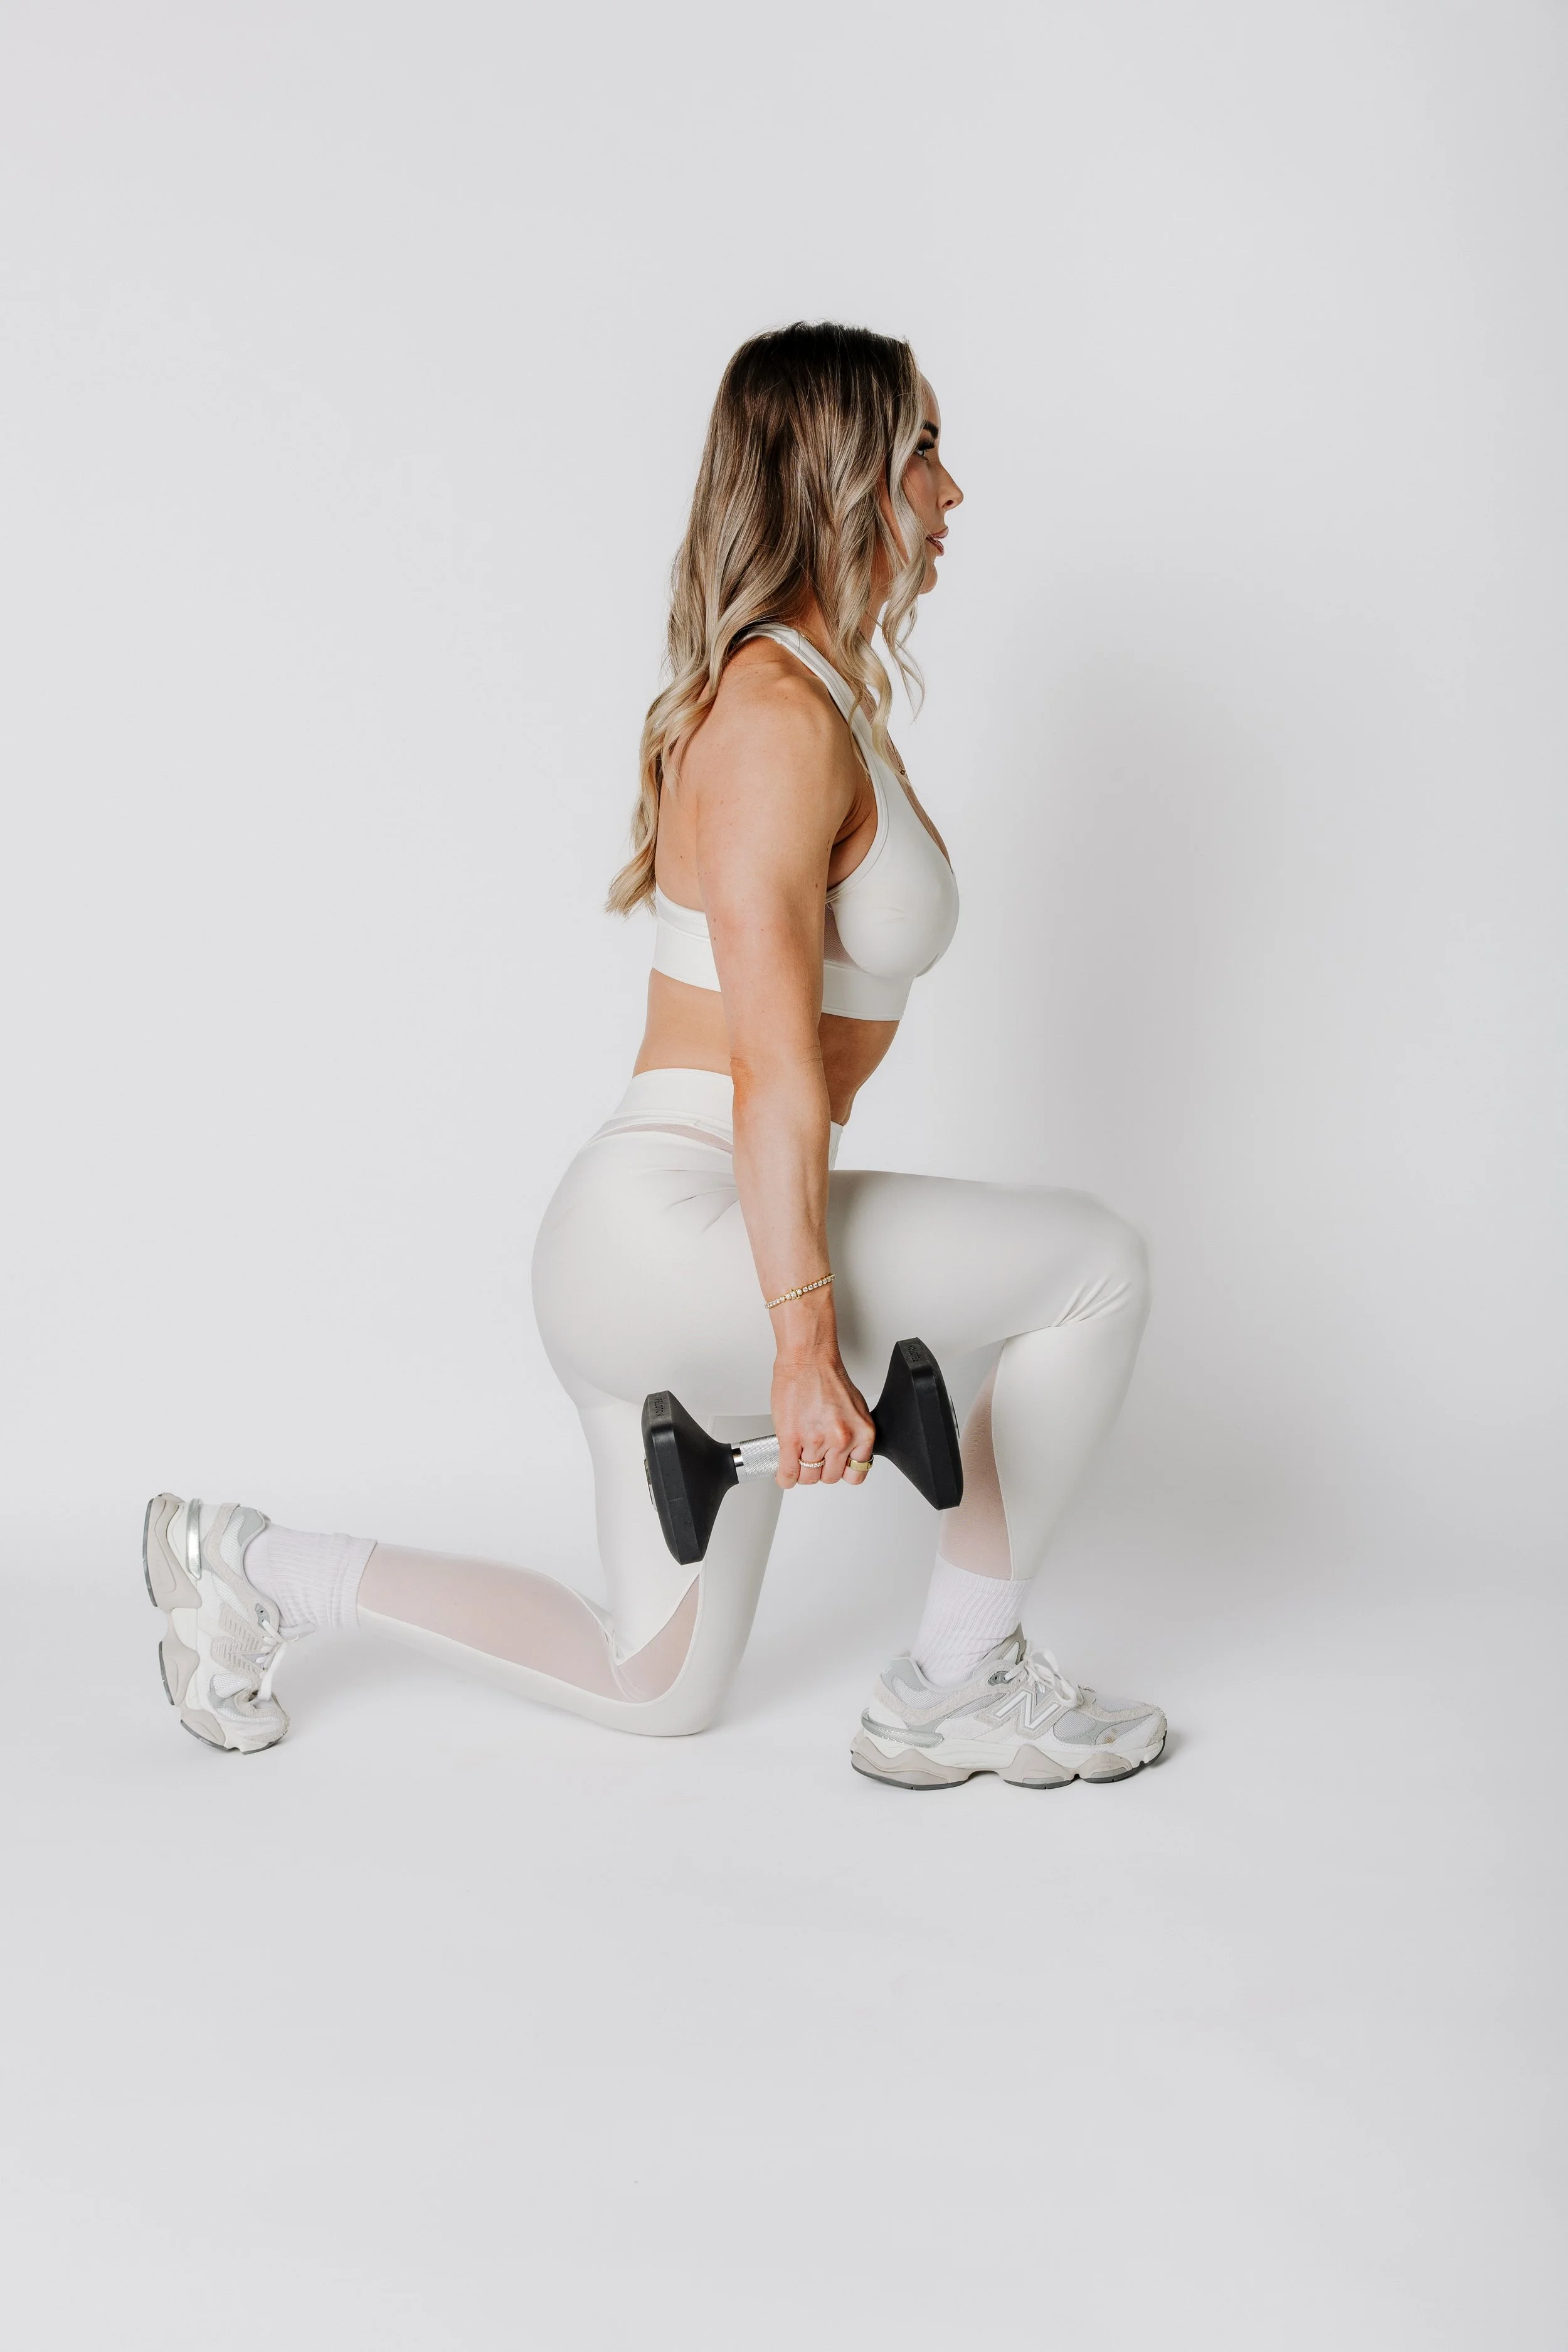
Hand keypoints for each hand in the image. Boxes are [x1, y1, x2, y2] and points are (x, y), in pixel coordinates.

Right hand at [770, 1353, 875, 1487]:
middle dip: (820, 1470)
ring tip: (798, 1458)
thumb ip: (854, 1435)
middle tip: (813, 1458)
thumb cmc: (827, 1377)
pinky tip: (785, 1472)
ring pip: (808, 1477)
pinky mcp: (792, 1439)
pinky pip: (789, 1473)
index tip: (835, 1467)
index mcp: (862, 1433)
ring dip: (801, 1471)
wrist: (808, 1359)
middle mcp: (842, 1439)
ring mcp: (816, 1441)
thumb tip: (846, 1454)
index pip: (856, 1474)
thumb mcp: (855, 1410)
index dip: (842, 1471)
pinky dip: (785, 1477)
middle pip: (829, 1477)